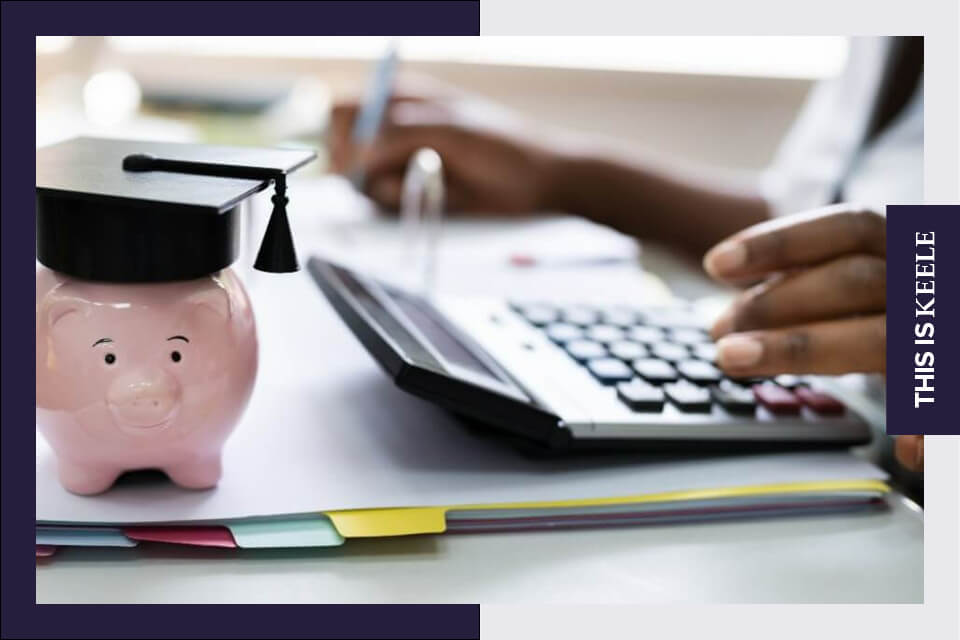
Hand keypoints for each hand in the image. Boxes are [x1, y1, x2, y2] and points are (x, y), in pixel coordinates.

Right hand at [328, 92, 562, 213]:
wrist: (539, 182)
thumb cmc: (503, 145)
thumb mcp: (452, 130)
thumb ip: (401, 135)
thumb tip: (360, 154)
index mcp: (401, 98)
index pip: (345, 109)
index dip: (344, 135)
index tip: (361, 156)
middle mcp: (395, 129)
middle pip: (345, 149)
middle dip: (360, 168)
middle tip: (393, 175)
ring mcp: (402, 162)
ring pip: (362, 180)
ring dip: (386, 188)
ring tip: (427, 182)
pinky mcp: (413, 191)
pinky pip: (385, 201)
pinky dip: (401, 202)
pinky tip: (434, 195)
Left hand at [702, 206, 919, 470]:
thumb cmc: (884, 310)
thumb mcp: (852, 284)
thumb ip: (803, 291)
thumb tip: (725, 324)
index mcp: (904, 246)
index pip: (847, 228)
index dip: (780, 242)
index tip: (716, 264)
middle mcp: (926, 283)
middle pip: (852, 281)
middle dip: (773, 305)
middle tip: (717, 332)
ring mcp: (938, 331)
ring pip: (879, 337)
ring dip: (798, 350)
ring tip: (736, 360)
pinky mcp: (945, 380)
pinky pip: (938, 399)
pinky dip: (925, 426)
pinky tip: (902, 448)